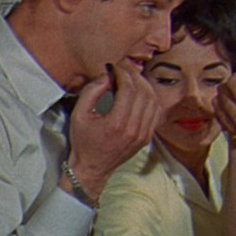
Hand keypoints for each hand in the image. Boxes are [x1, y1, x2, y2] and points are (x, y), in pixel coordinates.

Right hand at [66, 61, 160, 199]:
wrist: (93, 168)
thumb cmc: (83, 142)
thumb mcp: (79, 114)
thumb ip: (92, 91)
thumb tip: (108, 75)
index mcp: (116, 124)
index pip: (129, 89)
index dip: (123, 73)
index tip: (115, 67)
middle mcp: (134, 130)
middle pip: (143, 92)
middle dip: (134, 76)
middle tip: (124, 69)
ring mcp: (144, 134)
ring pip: (153, 100)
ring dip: (144, 85)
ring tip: (131, 79)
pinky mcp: (147, 137)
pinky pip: (156, 112)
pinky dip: (150, 98)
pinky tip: (140, 93)